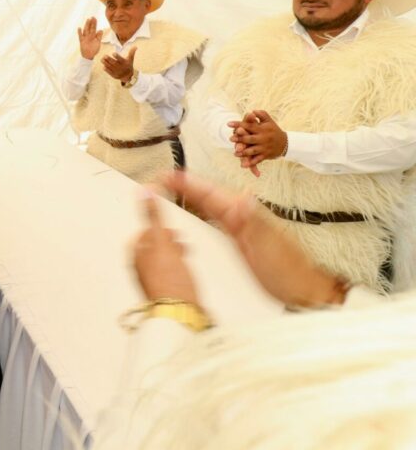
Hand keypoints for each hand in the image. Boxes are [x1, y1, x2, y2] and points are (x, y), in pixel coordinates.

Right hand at [78, 18, 103, 59]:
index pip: (94, 28)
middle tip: (92, 17)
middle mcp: (89, 36)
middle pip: (90, 28)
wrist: (89, 55)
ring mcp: (85, 38)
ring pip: (86, 30)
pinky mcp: (82, 41)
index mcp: (93, 36)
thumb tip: (101, 30)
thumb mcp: (98, 42)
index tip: (95, 18)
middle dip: (91, 23)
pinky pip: (80, 36)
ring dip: (86, 25)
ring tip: (88, 20)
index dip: (94, 23)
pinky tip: (79, 28)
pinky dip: (80, 32)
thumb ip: (99, 36)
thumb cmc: (94, 49)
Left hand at [102, 46, 136, 82]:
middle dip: (109, 59)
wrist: (128, 76)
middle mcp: (121, 67)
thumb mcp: (130, 59)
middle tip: (104, 55)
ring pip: (111, 67)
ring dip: (106, 63)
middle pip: (114, 63)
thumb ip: (131, 52)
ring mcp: (117, 72)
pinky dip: (106, 70)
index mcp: (124, 62)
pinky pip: (110, 72)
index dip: (117, 56)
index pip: (120, 59)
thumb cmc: (128, 65)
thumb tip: (135, 46)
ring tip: (101, 59)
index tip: (113, 53)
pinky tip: (103, 66)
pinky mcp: (114, 75)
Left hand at [133, 191, 199, 302]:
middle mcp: (141, 268)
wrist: (181, 312)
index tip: (168, 228)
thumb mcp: (162, 241)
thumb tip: (143, 192)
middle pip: (152, 248)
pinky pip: (171, 273)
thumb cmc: (170, 280)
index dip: (156, 228)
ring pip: (163, 260)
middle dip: (167, 241)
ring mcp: (153, 280)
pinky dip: (179, 267)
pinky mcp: (167, 290)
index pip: (142, 234)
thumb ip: (153, 216)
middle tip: (178, 242)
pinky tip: (188, 272)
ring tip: (186, 255)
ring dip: (175, 254)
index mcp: (136, 255)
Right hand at [163, 171, 345, 307]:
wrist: (305, 290)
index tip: (168, 176)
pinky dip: (202, 211)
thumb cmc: (289, 273)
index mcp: (246, 215)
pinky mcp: (242, 239)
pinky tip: (196, 210)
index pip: (212, 194)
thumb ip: (254, 221)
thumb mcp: (269, 248)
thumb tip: (241, 197)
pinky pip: (216, 218)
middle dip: (185, 185)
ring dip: (192, 196)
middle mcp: (244, 216)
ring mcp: (243, 227)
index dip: (189, 184)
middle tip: (162, 178)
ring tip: (172, 188)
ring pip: (211, 205)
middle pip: (209, 195)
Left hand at [227, 110, 287, 176]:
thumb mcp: (269, 121)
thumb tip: (253, 111)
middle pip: (250, 139)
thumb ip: (262, 115)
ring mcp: (264, 147)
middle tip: (231, 139)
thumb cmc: (273, 130)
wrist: (285, 143)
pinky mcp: (266, 155)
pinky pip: (258, 159)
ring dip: (244, 152)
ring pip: (253, 150)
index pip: (249, 125)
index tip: (228, 124)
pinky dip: (251, 163)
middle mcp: (263, 138)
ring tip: (235, 152)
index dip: (239, 124)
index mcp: (262, 129)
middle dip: (240, 139)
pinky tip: (244, 164)